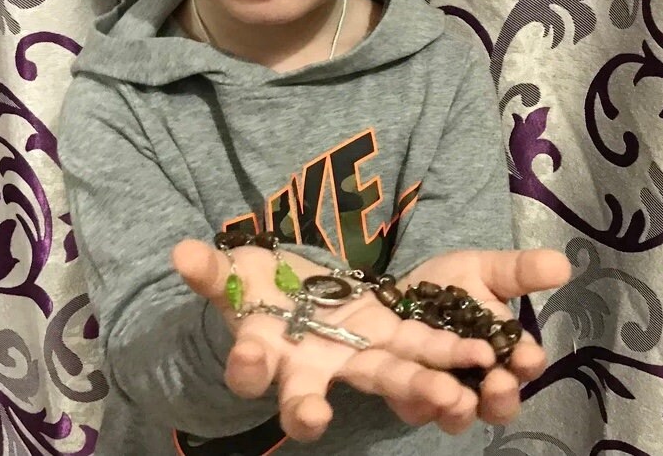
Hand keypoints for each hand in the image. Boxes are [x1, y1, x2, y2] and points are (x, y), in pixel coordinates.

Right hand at [172, 239, 497, 441]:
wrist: (287, 294)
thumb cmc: (251, 290)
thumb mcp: (229, 275)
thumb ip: (209, 270)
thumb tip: (179, 251)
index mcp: (264, 356)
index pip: (252, 373)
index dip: (252, 370)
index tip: (254, 358)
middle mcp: (311, 368)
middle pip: (328, 393)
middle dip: (364, 400)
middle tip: (352, 410)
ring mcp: (353, 354)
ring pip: (386, 376)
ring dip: (421, 385)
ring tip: (457, 392)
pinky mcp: (387, 335)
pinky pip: (419, 345)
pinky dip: (450, 347)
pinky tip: (484, 348)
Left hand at [398, 248, 571, 426]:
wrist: (394, 290)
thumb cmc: (446, 284)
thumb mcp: (482, 269)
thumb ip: (519, 271)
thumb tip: (563, 263)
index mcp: (504, 353)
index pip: (524, 366)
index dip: (529, 363)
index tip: (528, 355)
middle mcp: (479, 382)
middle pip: (497, 405)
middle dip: (502, 397)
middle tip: (500, 381)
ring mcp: (443, 395)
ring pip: (456, 415)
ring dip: (461, 409)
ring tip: (459, 396)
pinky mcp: (407, 398)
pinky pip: (414, 408)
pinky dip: (419, 401)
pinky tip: (422, 387)